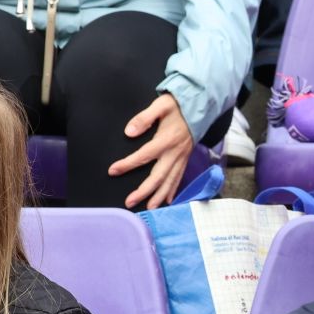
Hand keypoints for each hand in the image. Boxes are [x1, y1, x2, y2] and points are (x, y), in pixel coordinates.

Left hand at [111, 94, 194, 209]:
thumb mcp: (161, 106)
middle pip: (159, 176)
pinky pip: (179, 177)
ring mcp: (182, 157)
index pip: (144, 155)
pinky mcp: (185, 158)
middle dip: (144, 191)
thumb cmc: (178, 106)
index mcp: (167, 140)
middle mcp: (175, 152)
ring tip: (149, 208)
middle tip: (129, 201)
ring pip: (170, 181)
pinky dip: (173, 190)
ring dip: (159, 196)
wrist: (200, 105)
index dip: (127, 164)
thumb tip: (129, 132)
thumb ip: (144, 118)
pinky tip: (168, 200)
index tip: (113, 170)